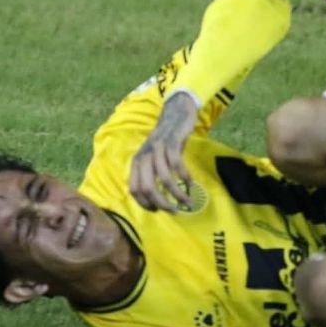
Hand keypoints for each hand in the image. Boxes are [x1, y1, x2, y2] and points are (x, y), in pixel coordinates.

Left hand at [129, 93, 197, 211]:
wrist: (175, 115)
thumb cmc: (166, 143)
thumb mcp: (154, 159)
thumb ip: (151, 175)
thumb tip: (156, 201)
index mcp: (136, 163)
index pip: (134, 190)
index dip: (145, 204)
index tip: (159, 210)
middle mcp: (144, 156)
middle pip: (147, 188)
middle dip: (162, 203)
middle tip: (175, 211)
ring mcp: (157, 149)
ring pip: (165, 178)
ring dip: (177, 194)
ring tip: (188, 202)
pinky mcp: (171, 143)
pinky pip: (177, 165)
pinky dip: (185, 177)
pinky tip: (190, 183)